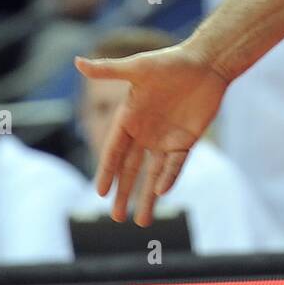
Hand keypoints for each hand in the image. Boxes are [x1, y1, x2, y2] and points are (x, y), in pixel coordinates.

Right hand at [74, 44, 228, 224]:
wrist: (207, 63)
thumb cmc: (170, 62)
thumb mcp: (138, 67)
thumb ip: (108, 70)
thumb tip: (77, 62)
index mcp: (128, 118)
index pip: (113, 151)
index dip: (107, 171)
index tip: (100, 192)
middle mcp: (144, 132)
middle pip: (130, 169)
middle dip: (123, 193)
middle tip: (116, 218)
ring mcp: (165, 139)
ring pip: (153, 174)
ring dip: (147, 197)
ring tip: (141, 222)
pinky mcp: (185, 141)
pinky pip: (175, 165)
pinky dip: (169, 179)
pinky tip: (162, 194)